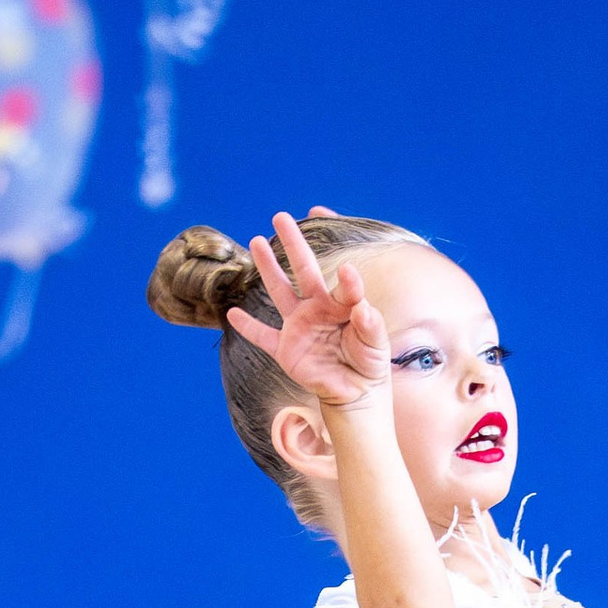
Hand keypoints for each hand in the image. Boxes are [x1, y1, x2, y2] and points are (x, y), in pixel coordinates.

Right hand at [227, 209, 390, 413]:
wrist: (354, 391)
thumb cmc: (368, 363)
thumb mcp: (375, 346)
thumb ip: (370, 326)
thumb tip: (363, 308)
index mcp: (342, 304)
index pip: (345, 286)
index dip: (348, 280)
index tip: (347, 271)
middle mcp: (318, 308)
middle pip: (304, 270)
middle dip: (293, 243)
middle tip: (281, 217)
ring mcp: (299, 326)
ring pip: (279, 292)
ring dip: (268, 268)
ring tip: (257, 241)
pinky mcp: (286, 349)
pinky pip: (263, 336)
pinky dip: (248, 327)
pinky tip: (232, 313)